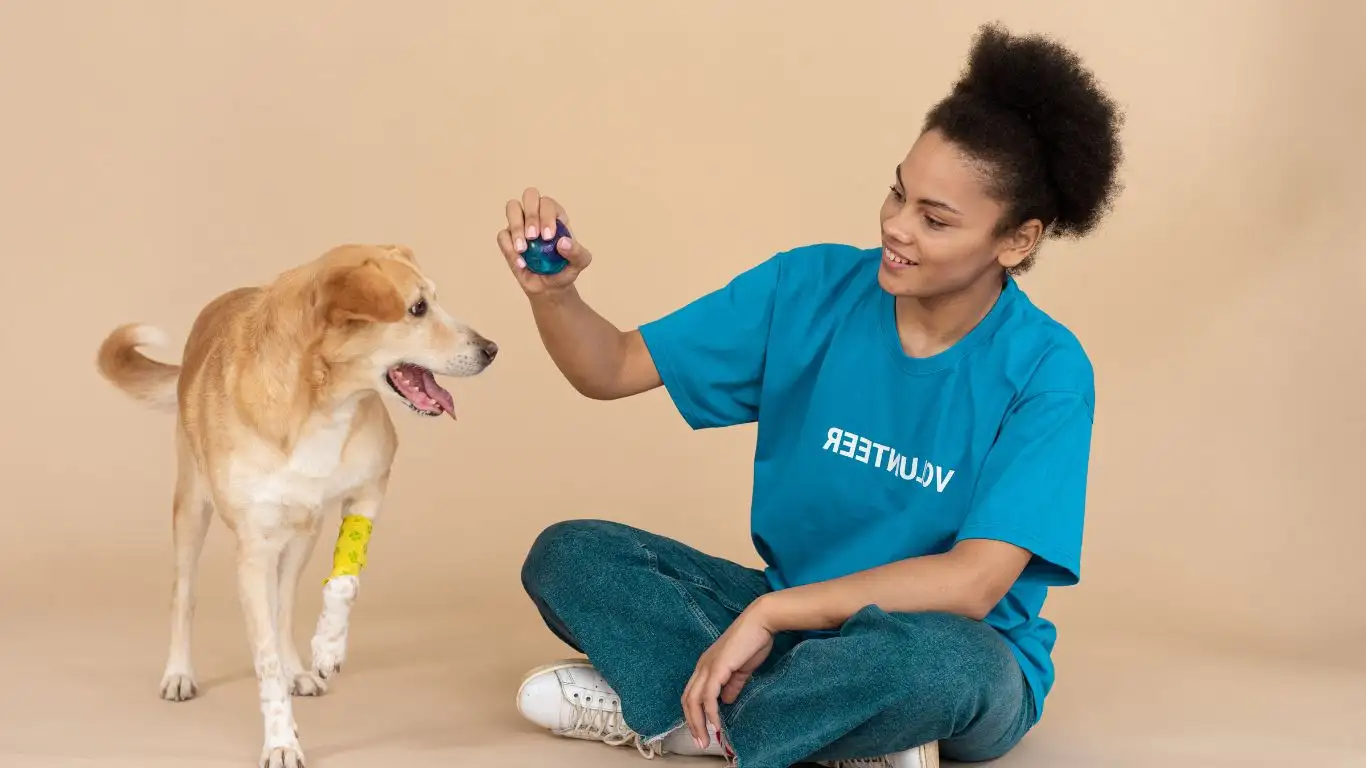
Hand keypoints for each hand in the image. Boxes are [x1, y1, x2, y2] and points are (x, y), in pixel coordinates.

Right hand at [496, 187, 593, 295]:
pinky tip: (521, 263)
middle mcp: (537, 215)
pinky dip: (509, 248)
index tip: (547, 237)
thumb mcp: (579, 263)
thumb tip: (563, 242)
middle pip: (530, 195)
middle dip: (530, 214)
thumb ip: (577, 253)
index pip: (548, 203)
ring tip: (523, 249)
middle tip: (534, 237)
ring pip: (512, 208)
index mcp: (556, 215)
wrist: (549, 287)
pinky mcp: (508, 239)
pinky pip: (502, 235)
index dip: (546, 215)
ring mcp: (521, 225)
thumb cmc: (564, 269)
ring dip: (516, 227)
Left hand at [680, 603, 776, 748]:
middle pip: (687, 700)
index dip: (694, 714)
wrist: (760, 622)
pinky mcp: (717, 668)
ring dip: (698, 723)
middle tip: (701, 742)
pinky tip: (716, 724)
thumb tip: (726, 701)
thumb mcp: (741, 669)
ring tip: (706, 739)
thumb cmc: (753, 642)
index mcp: (706, 666)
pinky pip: (708, 696)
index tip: (703, 731)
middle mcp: (702, 666)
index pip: (692, 694)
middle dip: (692, 724)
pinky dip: (710, 713)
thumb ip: (732, 685)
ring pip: (693, 701)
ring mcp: (707, 667)